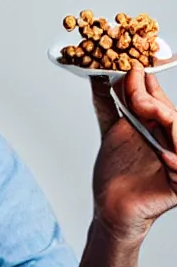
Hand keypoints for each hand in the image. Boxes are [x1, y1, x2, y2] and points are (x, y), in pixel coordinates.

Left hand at [90, 62, 176, 243]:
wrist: (110, 205)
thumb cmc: (115, 170)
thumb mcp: (111, 130)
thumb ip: (107, 103)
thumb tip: (96, 75)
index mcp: (156, 127)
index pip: (155, 98)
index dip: (144, 79)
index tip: (130, 61)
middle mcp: (170, 140)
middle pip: (166, 110)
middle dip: (147, 95)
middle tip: (130, 82)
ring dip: (163, 117)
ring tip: (141, 106)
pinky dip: (176, 161)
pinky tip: (165, 156)